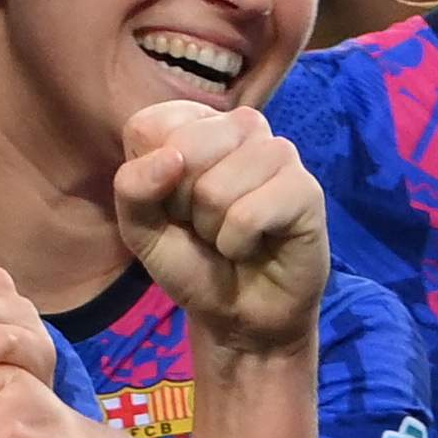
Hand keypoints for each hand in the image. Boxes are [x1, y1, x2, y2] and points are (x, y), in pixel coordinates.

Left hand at [113, 102, 325, 354]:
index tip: (172, 206)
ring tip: (232, 236)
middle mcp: (241, 125)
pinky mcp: (305, 188)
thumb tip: (170, 159)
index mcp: (197, 122)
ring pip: (215, 189)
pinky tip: (255, 245)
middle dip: (183, 207)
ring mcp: (278, 152)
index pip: (148, 128)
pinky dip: (238, 245)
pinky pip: (248, 216)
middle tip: (206, 225)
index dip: (149, 183)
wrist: (240, 315)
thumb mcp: (141, 229)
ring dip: (213, 230)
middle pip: (183, 152)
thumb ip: (132, 188)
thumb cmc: (193, 261)